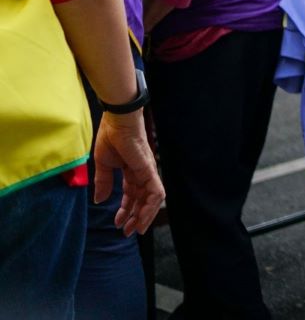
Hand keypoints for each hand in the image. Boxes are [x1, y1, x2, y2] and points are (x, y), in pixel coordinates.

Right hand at [93, 110, 164, 235]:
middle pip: (142, 200)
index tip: (118, 223)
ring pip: (152, 200)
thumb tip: (100, 201)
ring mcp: (148, 172)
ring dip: (143, 216)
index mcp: (131, 172)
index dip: (126, 210)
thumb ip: (104, 183)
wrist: (117, 121)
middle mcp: (142, 174)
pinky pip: (155, 192)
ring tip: (134, 230)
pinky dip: (150, 206)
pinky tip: (140, 217)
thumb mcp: (103, 165)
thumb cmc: (110, 137)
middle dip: (136, 217)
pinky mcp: (149, 171)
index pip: (132, 196)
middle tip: (128, 232)